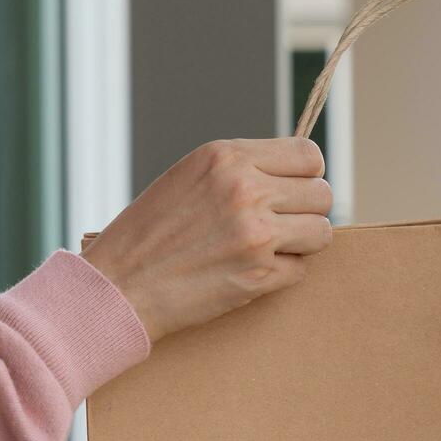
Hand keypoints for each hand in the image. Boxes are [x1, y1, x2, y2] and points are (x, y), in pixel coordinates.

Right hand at [82, 137, 332, 342]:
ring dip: (302, 243)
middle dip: (307, 211)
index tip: (293, 189)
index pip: (308, 155)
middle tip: (280, 224)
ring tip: (270, 247)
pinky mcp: (259, 275)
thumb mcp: (190, 177)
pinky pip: (300, 269)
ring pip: (320, 233)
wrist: (119, 285)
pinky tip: (250, 271)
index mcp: (227, 157)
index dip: (306, 175)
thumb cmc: (149, 232)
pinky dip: (282, 273)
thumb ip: (241, 169)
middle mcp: (246, 189)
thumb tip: (297, 175)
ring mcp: (255, 234)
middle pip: (322, 194)